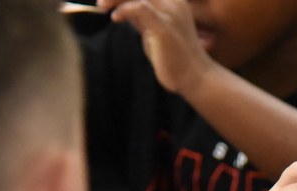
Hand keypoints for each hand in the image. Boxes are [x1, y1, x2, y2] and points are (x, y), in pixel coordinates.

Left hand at [98, 0, 213, 94]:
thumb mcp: (155, 31)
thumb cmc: (175, 57)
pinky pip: (139, 8)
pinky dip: (123, 9)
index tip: (108, 0)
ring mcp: (171, 13)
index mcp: (174, 1)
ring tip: (101, 5)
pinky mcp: (164, 26)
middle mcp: (174, 2)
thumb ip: (141, 18)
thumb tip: (122, 7)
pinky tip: (115, 18)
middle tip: (101, 2)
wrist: (195, 78)